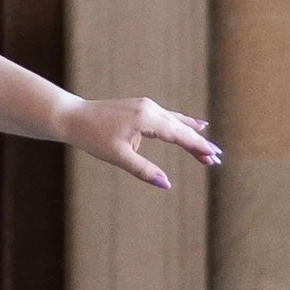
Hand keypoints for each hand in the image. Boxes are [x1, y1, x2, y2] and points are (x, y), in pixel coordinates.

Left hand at [60, 94, 221, 190]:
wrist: (73, 117)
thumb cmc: (93, 137)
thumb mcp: (118, 157)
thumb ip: (144, 170)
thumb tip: (166, 184)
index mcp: (147, 118)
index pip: (179, 135)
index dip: (197, 147)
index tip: (214, 157)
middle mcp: (150, 108)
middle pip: (181, 128)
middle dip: (198, 144)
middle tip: (217, 159)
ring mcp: (145, 105)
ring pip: (175, 121)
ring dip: (191, 134)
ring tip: (208, 146)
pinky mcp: (140, 107)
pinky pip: (167, 116)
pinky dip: (180, 124)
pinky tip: (192, 124)